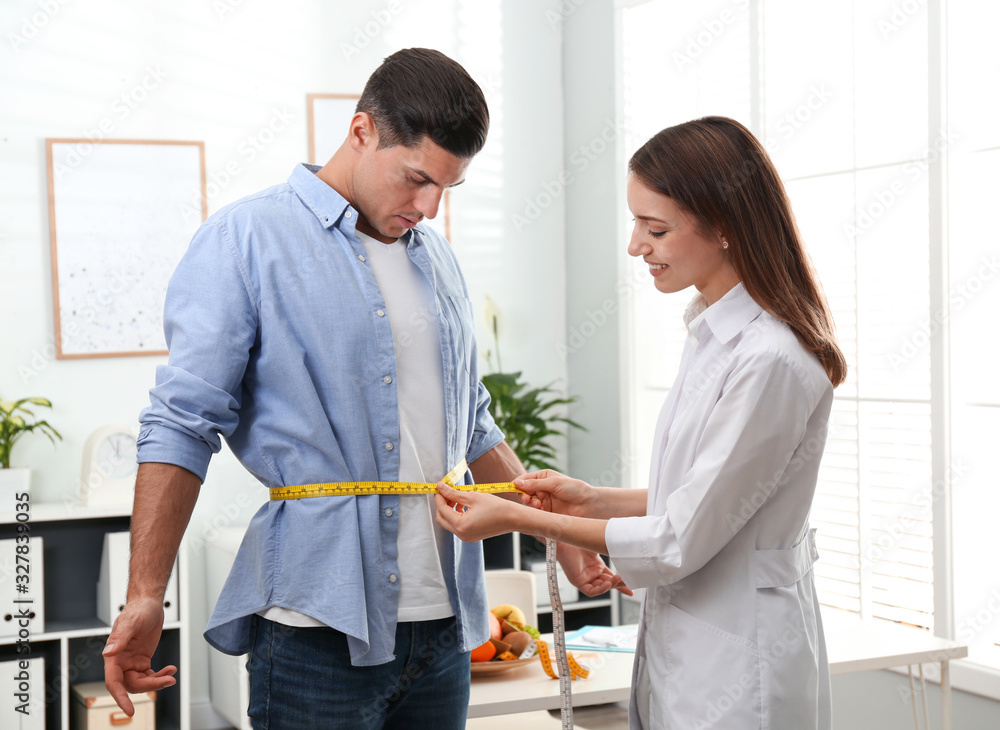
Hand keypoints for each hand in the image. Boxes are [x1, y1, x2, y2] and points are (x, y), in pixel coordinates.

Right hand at [103, 597, 176, 715]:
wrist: (149, 604)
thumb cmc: (138, 610)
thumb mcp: (131, 622)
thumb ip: (120, 638)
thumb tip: (108, 653)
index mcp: (113, 656)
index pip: (113, 682)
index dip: (120, 698)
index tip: (129, 711)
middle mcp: (120, 662)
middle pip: (132, 684)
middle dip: (150, 685)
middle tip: (168, 679)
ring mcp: (132, 663)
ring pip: (142, 682)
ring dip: (157, 681)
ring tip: (171, 674)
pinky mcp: (142, 661)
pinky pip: (150, 675)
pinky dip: (161, 675)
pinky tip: (171, 669)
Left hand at [435, 483, 521, 541]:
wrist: (513, 518)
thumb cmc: (496, 507)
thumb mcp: (472, 497)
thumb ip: (454, 493)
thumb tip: (440, 487)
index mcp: (461, 525)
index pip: (442, 510)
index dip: (439, 497)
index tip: (439, 487)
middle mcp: (462, 534)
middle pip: (442, 519)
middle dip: (442, 504)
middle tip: (446, 491)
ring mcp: (466, 537)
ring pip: (449, 522)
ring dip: (449, 509)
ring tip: (456, 496)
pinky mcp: (471, 536)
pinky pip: (457, 526)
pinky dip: (456, 515)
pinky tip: (463, 505)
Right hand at [514, 469, 596, 517]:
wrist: (588, 505)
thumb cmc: (574, 489)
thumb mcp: (554, 483)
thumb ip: (535, 484)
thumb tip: (517, 482)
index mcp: (543, 477)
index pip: (524, 479)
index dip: (517, 484)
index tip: (512, 488)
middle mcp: (541, 489)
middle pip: (523, 492)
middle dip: (523, 495)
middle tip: (527, 499)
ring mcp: (543, 501)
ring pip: (528, 503)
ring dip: (530, 504)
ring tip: (537, 505)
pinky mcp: (546, 512)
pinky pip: (535, 512)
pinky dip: (535, 512)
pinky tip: (541, 510)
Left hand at [555, 542, 632, 597]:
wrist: (564, 536)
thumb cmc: (577, 539)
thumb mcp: (597, 545)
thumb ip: (610, 549)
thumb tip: (625, 550)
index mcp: (597, 566)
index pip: (611, 577)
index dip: (622, 583)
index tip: (633, 588)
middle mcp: (591, 574)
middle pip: (608, 583)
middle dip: (620, 584)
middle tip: (628, 580)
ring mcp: (585, 578)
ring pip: (601, 588)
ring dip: (611, 585)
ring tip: (619, 579)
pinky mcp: (577, 582)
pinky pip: (590, 591)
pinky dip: (600, 589)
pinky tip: (607, 584)